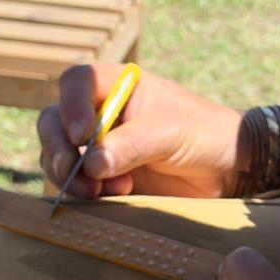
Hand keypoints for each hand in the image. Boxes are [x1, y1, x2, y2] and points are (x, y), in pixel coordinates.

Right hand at [38, 63, 242, 198]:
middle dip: (58, 149)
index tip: (82, 136)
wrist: (226, 169)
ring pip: (57, 155)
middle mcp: (100, 112)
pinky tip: (114, 196)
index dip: (71, 106)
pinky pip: (73, 183)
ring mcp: (98, 146)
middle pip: (54, 121)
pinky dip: (82, 192)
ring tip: (101, 190)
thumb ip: (133, 144)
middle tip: (76, 173)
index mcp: (118, 86)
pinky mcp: (102, 177)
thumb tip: (92, 164)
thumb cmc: (203, 133)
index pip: (76, 82)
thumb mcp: (171, 131)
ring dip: (70, 176)